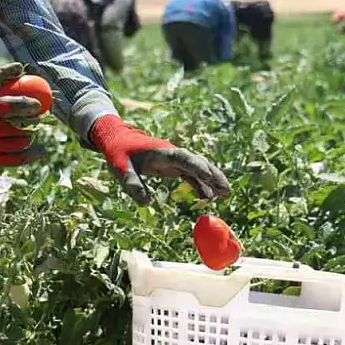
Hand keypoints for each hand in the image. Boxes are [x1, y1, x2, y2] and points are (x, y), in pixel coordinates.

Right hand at [0, 63, 44, 165]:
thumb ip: (1, 76)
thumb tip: (21, 67)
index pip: (8, 106)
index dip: (25, 105)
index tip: (38, 105)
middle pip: (16, 127)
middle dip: (33, 122)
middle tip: (40, 118)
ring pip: (19, 143)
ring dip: (31, 136)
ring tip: (33, 130)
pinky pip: (17, 159)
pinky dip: (32, 155)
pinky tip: (41, 150)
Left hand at [89, 114, 230, 204]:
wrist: (118, 140)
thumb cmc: (119, 153)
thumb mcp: (121, 169)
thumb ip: (132, 184)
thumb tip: (144, 204)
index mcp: (161, 152)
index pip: (183, 158)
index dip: (197, 167)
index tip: (209, 177)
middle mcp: (172, 155)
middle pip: (198, 163)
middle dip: (213, 175)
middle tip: (226, 190)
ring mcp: (175, 161)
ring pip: (198, 169)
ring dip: (211, 181)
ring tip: (225, 195)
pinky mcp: (173, 166)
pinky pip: (191, 175)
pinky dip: (200, 185)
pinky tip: (208, 197)